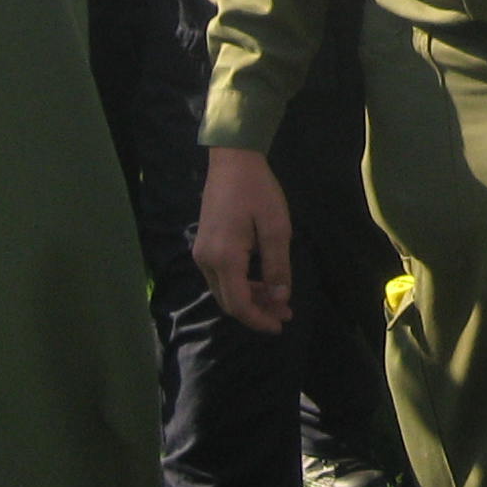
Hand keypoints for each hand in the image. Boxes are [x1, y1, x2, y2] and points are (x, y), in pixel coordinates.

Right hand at [195, 146, 295, 332]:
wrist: (232, 161)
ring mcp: (201, 254)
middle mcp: (206, 261)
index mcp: (224, 258)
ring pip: (224, 291)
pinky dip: (240, 285)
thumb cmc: (257, 190)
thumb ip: (278, 266)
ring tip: (278, 300)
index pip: (239, 304)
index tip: (280, 325)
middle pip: (229, 302)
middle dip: (257, 311)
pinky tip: (261, 282)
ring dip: (249, 299)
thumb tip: (280, 298)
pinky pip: (221, 278)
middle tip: (284, 313)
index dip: (259, 319)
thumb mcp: (276, 227)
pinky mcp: (204, 247)